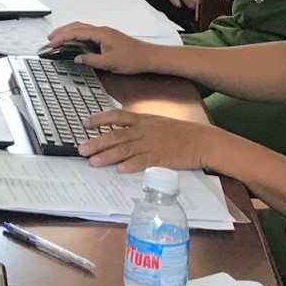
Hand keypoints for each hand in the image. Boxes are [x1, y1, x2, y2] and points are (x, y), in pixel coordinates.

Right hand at [45, 22, 165, 75]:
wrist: (149, 57)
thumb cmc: (132, 59)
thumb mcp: (109, 63)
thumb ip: (91, 60)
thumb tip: (76, 58)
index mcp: (100, 33)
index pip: (76, 32)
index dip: (62, 37)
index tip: (51, 43)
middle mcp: (101, 30)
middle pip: (77, 26)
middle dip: (62, 31)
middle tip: (49, 39)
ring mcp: (104, 33)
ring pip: (82, 28)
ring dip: (68, 32)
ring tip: (57, 39)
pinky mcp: (106, 37)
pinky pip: (87, 32)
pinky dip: (76, 35)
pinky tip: (74, 41)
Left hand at [77, 110, 222, 173]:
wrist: (204, 141)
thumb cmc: (182, 133)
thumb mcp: (159, 123)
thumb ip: (141, 127)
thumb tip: (123, 132)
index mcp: (144, 120)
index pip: (117, 116)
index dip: (100, 119)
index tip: (85, 123)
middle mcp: (144, 130)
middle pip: (116, 135)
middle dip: (97, 142)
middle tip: (81, 149)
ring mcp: (152, 144)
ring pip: (125, 149)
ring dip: (108, 156)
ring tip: (93, 162)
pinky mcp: (161, 158)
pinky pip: (143, 162)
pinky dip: (131, 166)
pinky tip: (120, 170)